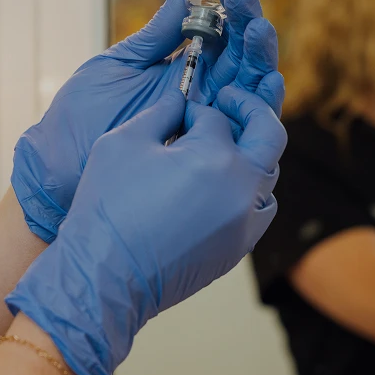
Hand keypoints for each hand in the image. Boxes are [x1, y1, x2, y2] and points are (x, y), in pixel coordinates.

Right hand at [6, 83, 286, 374]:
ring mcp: (245, 222)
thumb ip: (160, 112)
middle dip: (253, 109)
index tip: (178, 114)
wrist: (105, 275)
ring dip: (251, 152)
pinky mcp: (238, 248)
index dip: (194, 110)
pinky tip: (220, 184)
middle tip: (231, 100)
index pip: (216, 117)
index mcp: (213, 157)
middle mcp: (241, 188)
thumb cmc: (109, 206)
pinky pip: (258, 208)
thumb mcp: (125, 142)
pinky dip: (247, 188)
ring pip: (268, 174)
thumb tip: (180, 99)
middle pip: (269, 135)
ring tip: (224, 144)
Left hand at [12, 0, 274, 242]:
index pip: (218, 31)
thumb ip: (161, 30)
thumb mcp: (124, 62)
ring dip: (260, 56)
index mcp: (180, 64)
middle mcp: (201, 88)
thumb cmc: (85, 112)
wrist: (63, 164)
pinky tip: (269, 79)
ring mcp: (206, 117)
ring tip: (258, 30)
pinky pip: (247, 124)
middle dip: (247, 24)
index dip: (228, 5)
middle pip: (240, 54)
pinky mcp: (209, 147)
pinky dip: (263, 102)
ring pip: (249, 84)